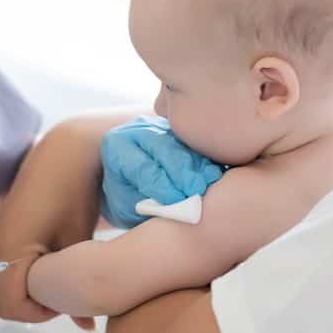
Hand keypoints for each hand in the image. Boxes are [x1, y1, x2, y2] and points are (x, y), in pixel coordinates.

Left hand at [100, 116, 223, 227]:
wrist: (129, 185)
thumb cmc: (127, 199)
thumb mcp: (128, 205)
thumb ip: (147, 203)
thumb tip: (174, 204)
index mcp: (116, 145)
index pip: (141, 165)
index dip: (160, 184)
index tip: (177, 200)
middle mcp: (138, 130)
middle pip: (164, 147)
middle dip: (182, 171)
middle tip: (197, 190)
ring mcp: (162, 126)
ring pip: (184, 143)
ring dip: (199, 165)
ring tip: (210, 183)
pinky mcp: (182, 130)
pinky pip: (197, 142)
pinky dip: (207, 160)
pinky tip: (216, 175)